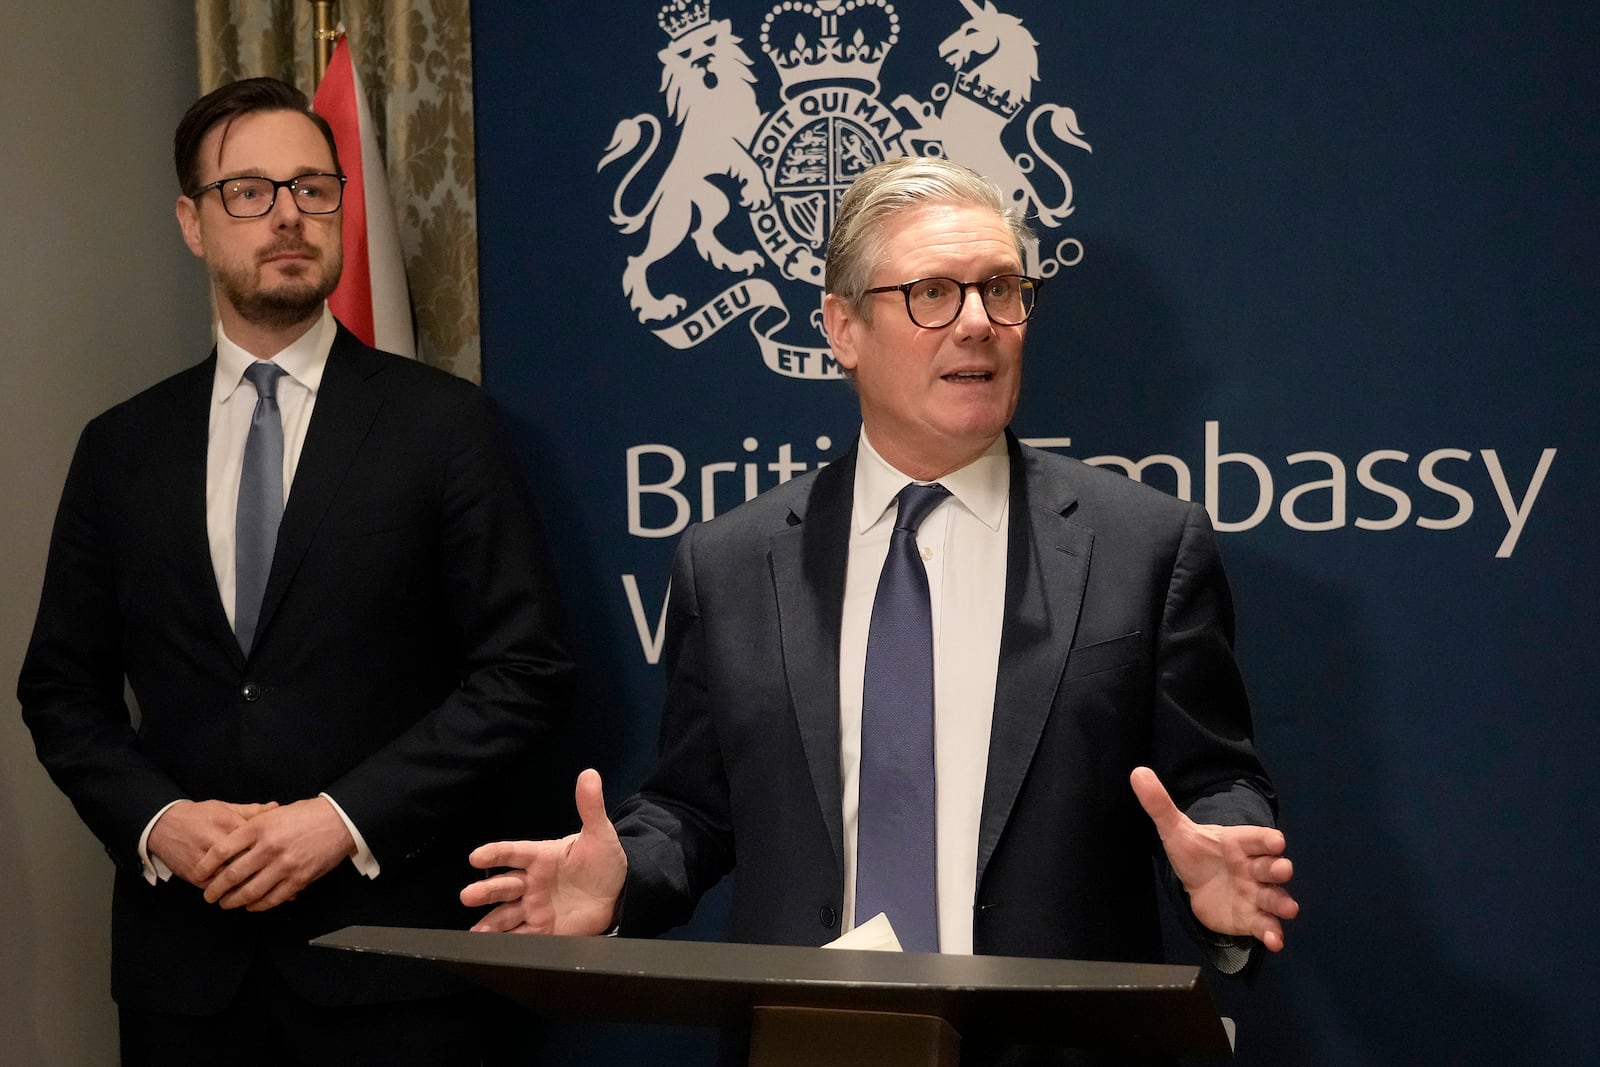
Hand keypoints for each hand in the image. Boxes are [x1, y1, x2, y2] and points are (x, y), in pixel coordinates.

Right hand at [147, 799, 278, 887]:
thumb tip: (276, 806)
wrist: (164, 824)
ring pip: (230, 880)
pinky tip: (243, 899)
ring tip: (269, 896)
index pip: (256, 840)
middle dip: (265, 875)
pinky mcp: (194, 874)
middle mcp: (218, 843)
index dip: (274, 852)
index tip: (290, 859)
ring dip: (248, 889)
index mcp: (230, 824)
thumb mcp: (226, 807)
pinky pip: (215, 888)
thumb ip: (252, 811)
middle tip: (285, 884)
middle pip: (245, 862)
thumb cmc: (200, 815)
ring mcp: (205, 861)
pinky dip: (229, 894)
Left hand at [196, 797, 354, 911]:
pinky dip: (257, 905)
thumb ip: (250, 824)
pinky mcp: (298, 879)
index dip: (205, 865)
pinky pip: (272, 899)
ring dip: (233, 901)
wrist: (340, 821)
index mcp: (260, 827)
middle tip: (209, 895)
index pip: (222, 850)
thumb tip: (227, 839)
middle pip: (232, 874)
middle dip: (215, 889)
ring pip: (250, 891)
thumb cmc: (307, 815)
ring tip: (226, 904)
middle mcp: (269, 847)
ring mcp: (284, 865)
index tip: (198, 873)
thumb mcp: (274, 812)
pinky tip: (251, 905)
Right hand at [461, 768, 625, 934]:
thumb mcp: (599, 834)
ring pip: (506, 914)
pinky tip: (491, 947)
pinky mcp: (544, 930)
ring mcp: (535, 907)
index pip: (514, 853)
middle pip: (504, 886)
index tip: (476, 856)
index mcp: (541, 857)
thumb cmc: (603, 860)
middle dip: (486, 890)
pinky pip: (522, 937)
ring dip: (490, 922)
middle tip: (468, 895)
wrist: (618, 893)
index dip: (495, 853)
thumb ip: (591, 807)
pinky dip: (507, 943)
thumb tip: (589, 774)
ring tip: (476, 932)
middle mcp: (531, 882)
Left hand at [1130, 766, 1299, 950]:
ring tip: (1289, 909)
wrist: (1198, 884)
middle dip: (1279, 869)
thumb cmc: (1195, 854)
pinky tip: (1275, 941)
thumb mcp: (1175, 830)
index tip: (1276, 842)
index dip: (1267, 839)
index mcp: (1239, 843)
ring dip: (1282, 903)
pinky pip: (1266, 925)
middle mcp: (1254, 868)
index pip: (1257, 838)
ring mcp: (1256, 894)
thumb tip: (1137, 773)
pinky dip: (1272, 933)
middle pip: (1272, 867)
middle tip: (1283, 870)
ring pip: (1274, 897)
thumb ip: (1160, 805)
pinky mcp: (1252, 918)